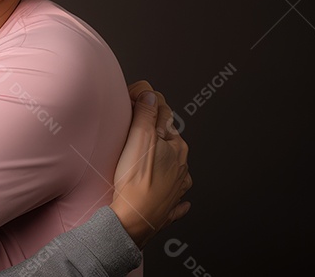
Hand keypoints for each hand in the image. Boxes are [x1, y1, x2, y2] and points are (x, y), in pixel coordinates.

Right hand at [109, 80, 191, 248]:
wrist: (135, 220)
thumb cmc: (136, 180)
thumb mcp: (139, 138)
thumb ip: (146, 113)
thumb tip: (151, 94)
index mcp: (176, 146)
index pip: (166, 115)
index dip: (148, 104)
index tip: (133, 101)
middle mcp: (181, 165)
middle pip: (171, 140)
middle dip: (156, 132)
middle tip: (136, 129)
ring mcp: (177, 187)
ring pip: (175, 167)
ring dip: (165, 160)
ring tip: (146, 159)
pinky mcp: (169, 206)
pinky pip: (176, 196)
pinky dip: (173, 192)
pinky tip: (169, 194)